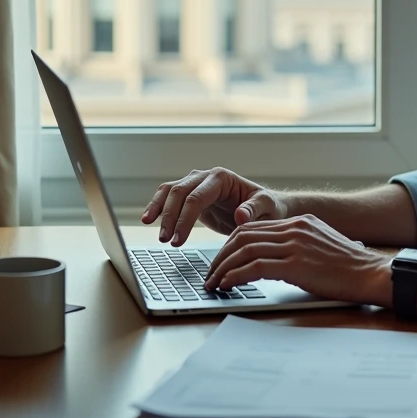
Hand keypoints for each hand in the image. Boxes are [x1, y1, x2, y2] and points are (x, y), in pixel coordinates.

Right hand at [141, 168, 288, 246]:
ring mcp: (195, 184)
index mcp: (222, 178)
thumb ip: (254, 210)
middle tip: (166, 240)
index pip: (197, 196)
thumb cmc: (268, 208)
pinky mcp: (190, 195)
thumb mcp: (267, 209)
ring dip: (159, 211)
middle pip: (179, 193)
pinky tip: (148, 220)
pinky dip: (157, 207)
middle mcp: (205, 177)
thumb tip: (240, 215)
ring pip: (169, 192)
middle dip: (170, 217)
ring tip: (156, 233)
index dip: (185, 218)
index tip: (178, 239)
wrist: (264, 209)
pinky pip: (168, 198)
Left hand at [203, 214, 390, 306]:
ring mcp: (295, 245)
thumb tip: (273, 261)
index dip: (231, 244)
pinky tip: (228, 285)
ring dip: (223, 268)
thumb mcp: (322, 246)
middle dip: (221, 256)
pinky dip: (236, 276)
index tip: (221, 260)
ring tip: (213, 283)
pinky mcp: (296, 264)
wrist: (371, 273)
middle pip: (243, 236)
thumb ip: (298, 246)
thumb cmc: (350, 267)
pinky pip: (255, 267)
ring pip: (244, 250)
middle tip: (210, 273)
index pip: (253, 227)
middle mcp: (295, 228)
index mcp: (300, 222)